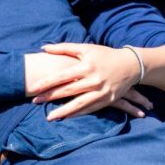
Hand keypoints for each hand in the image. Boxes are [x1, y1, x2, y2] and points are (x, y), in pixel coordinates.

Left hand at [33, 43, 152, 120]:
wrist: (131, 65)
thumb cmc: (105, 55)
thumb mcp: (86, 48)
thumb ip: (64, 48)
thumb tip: (44, 47)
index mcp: (86, 66)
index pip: (62, 76)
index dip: (47, 83)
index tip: (33, 88)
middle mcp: (93, 80)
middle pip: (68, 91)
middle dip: (50, 97)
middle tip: (35, 102)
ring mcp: (101, 91)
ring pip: (79, 104)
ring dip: (63, 112)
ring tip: (49, 117)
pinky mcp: (108, 100)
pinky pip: (90, 109)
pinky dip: (78, 114)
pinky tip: (66, 117)